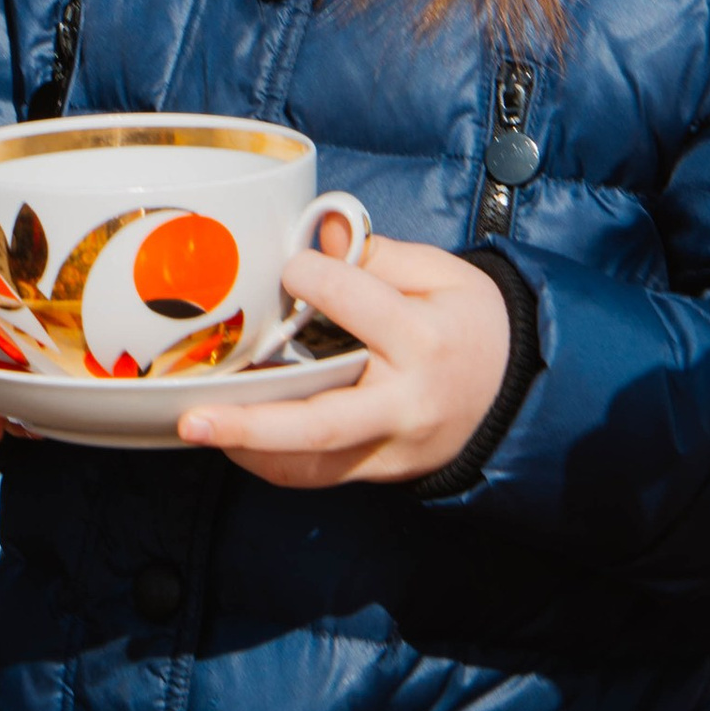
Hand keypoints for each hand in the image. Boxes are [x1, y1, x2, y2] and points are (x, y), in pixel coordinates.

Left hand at [179, 225, 510, 486]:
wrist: (518, 392)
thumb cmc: (470, 323)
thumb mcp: (442, 274)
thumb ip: (378, 255)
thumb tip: (320, 234)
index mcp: (422, 340)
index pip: (345, 300)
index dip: (304, 273)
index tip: (287, 264)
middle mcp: (404, 403)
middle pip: (321, 421)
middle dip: (251, 424)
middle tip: (191, 419)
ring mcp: (392, 448)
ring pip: (313, 464)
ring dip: (249, 450)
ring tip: (195, 428)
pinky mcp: (383, 472)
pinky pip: (320, 476)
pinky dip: (274, 462)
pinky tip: (236, 439)